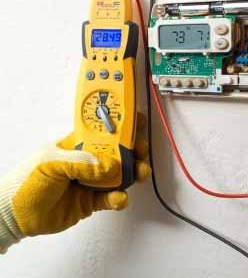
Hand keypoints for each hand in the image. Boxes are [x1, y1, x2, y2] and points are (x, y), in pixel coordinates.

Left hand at [0, 114, 149, 252]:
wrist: (14, 216)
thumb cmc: (26, 182)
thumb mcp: (50, 162)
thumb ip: (81, 162)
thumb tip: (110, 166)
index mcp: (77, 144)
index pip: (103, 130)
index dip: (120, 125)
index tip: (136, 122)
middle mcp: (88, 161)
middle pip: (119, 151)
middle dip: (134, 149)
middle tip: (140, 152)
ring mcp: (92, 181)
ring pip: (121, 174)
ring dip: (134, 172)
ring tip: (138, 174)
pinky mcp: (93, 201)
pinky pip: (113, 198)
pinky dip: (120, 198)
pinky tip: (118, 198)